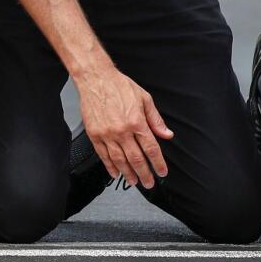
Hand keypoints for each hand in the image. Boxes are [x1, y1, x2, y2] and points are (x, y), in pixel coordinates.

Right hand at [76, 67, 173, 188]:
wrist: (95, 78)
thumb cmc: (118, 85)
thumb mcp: (144, 98)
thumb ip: (156, 119)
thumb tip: (166, 134)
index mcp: (137, 122)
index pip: (151, 149)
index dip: (158, 163)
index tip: (162, 172)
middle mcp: (122, 130)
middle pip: (136, 158)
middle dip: (144, 173)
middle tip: (149, 183)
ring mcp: (106, 134)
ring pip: (119, 160)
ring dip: (128, 173)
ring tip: (133, 181)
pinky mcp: (94, 134)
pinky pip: (102, 154)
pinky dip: (109, 166)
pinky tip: (115, 172)